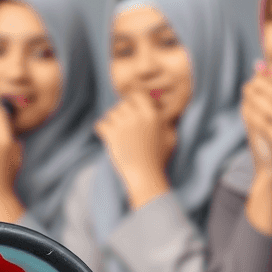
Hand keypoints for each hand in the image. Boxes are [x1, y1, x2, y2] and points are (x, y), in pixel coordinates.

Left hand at [94, 93, 175, 208]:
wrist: (145, 176)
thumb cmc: (159, 159)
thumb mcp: (171, 138)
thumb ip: (168, 122)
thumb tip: (166, 112)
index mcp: (152, 115)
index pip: (138, 94)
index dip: (133, 100)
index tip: (133, 108)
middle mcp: (137, 117)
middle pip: (122, 103)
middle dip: (122, 112)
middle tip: (124, 124)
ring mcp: (123, 126)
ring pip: (110, 113)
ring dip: (112, 121)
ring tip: (118, 132)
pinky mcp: (111, 135)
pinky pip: (100, 124)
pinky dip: (102, 129)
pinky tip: (108, 136)